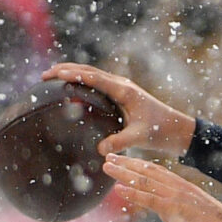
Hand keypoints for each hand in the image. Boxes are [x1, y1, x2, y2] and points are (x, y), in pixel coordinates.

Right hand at [43, 63, 195, 158]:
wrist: (177, 129)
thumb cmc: (160, 131)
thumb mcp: (140, 137)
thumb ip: (121, 142)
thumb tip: (101, 150)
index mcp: (124, 90)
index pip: (93, 77)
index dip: (73, 75)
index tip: (55, 75)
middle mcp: (121, 85)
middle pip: (88, 71)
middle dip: (66, 70)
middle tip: (44, 75)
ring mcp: (120, 88)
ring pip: (92, 75)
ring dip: (72, 74)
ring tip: (51, 78)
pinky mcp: (120, 95)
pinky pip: (97, 84)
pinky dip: (81, 82)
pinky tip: (71, 90)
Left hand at [103, 154, 221, 221]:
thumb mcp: (192, 216)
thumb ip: (175, 212)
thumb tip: (164, 214)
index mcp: (183, 187)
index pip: (156, 171)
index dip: (138, 164)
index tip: (123, 159)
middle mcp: (179, 188)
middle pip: (148, 171)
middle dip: (126, 163)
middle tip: (108, 156)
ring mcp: (177, 197)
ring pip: (146, 181)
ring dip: (124, 173)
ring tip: (107, 167)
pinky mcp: (177, 210)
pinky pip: (151, 199)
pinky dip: (133, 193)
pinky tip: (119, 189)